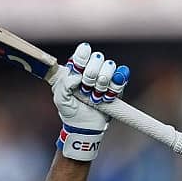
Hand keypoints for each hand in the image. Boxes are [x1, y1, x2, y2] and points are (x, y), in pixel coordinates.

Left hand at [52, 42, 129, 160]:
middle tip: (86, 88)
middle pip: (97, 58)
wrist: (85, 127)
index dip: (82, 56)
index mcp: (76, 69)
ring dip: (102, 83)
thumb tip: (77, 76)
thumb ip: (63, 84)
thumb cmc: (71, 111)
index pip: (81, 53)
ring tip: (95, 96)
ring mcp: (105, 76)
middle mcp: (91, 69)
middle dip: (91, 74)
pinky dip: (115, 86)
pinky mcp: (117, 85)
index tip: (80, 67)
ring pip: (110, 66)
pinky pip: (121, 76)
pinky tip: (107, 95)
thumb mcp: (60, 99)